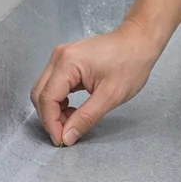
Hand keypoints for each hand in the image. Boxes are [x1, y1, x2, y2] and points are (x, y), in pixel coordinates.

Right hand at [30, 18, 162, 146]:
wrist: (139, 41)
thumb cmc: (130, 62)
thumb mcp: (110, 95)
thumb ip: (86, 117)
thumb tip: (67, 136)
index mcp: (67, 63)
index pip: (47, 99)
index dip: (51, 123)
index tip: (61, 140)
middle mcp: (59, 57)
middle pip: (40, 94)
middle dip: (50, 118)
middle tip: (66, 134)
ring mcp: (62, 57)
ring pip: (45, 90)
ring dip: (54, 110)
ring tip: (72, 121)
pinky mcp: (67, 60)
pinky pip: (54, 85)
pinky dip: (60, 101)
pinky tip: (73, 110)